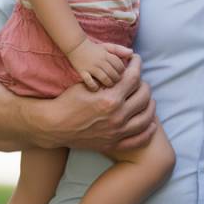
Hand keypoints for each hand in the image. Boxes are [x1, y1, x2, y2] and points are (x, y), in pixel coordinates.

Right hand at [34, 53, 156, 151]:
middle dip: (144, 84)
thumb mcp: (87, 84)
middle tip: (140, 81)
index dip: (137, 65)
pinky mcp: (113, 143)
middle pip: (144, 96)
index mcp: (110, 98)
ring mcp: (117, 132)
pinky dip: (148, 131)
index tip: (137, 60)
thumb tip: (125, 67)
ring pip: (146, 118)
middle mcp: (117, 116)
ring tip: (147, 100)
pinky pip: (139, 139)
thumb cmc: (67, 101)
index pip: (134, 77)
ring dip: (150, 106)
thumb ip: (108, 76)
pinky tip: (151, 123)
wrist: (53, 126)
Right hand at [66, 38, 131, 89]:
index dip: (122, 72)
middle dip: (116, 79)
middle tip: (115, 81)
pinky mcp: (83, 72)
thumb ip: (120, 50)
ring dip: (109, 83)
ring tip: (108, 84)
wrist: (76, 47)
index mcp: (108, 55)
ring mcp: (91, 67)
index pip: (120, 66)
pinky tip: (97, 88)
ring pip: (105, 79)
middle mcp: (100, 61)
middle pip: (114, 74)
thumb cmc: (95, 49)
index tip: (119, 74)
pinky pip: (90, 82)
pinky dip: (95, 87)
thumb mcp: (108, 47)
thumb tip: (132, 53)